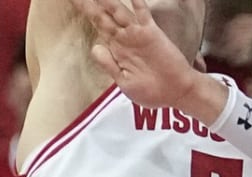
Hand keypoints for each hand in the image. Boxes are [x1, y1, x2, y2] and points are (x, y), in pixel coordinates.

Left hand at [70, 0, 200, 108]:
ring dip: (106, 0)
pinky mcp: (151, 33)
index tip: (73, 0)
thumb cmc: (153, 92)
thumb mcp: (125, 82)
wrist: (178, 93)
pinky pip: (142, 13)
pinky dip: (136, 1)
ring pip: (117, 10)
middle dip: (88, 3)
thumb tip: (96, 46)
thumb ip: (109, 64)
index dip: (85, 11)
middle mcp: (124, 38)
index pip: (96, 25)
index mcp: (116, 49)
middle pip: (101, 15)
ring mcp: (137, 34)